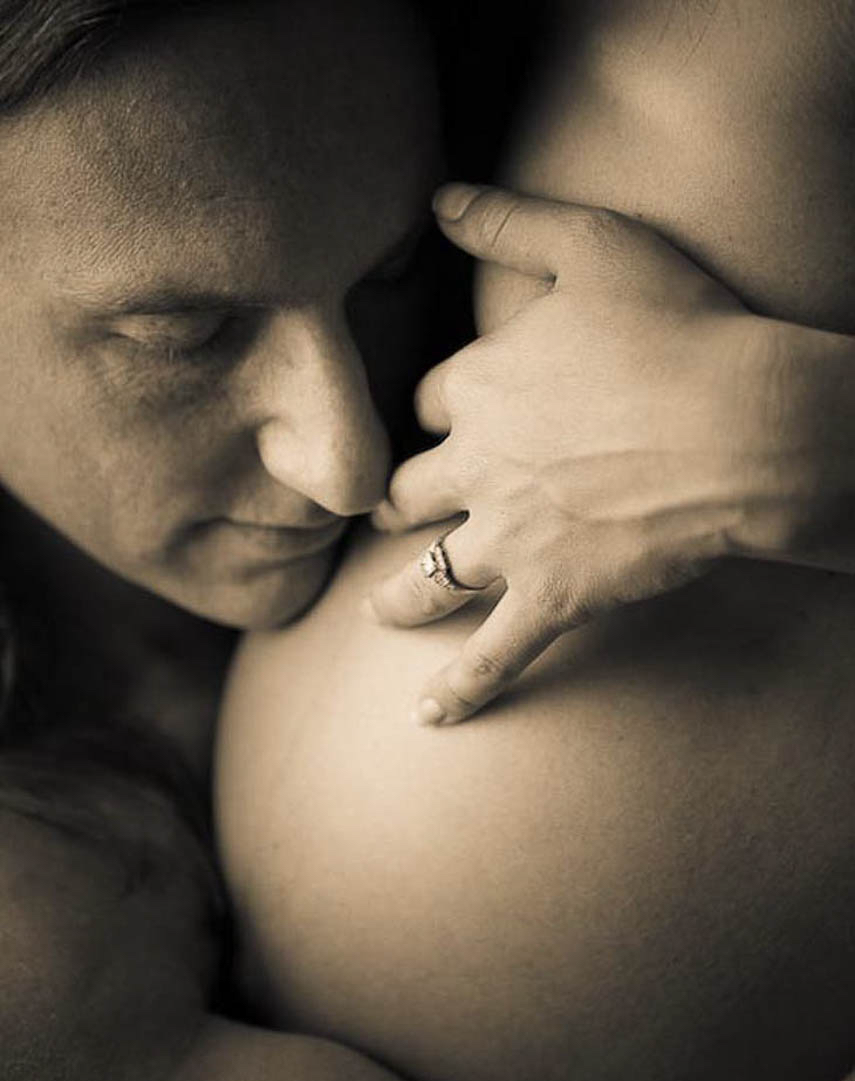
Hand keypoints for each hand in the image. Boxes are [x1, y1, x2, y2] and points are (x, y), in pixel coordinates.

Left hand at [365, 183, 851, 724]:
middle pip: (411, 491)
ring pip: (429, 575)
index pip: (431, 402)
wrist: (743, 425)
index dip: (438, 411)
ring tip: (378, 612)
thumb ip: (510, 222)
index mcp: (482, 387)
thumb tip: (440, 198)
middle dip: (401, 501)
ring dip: (399, 595)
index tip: (451, 418)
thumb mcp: (593, 245)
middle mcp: (477, 467)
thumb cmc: (680, 328)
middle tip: (395, 513)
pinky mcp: (550, 597)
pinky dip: (460, 689)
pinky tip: (426, 718)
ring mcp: (509, 539)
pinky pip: (492, 654)